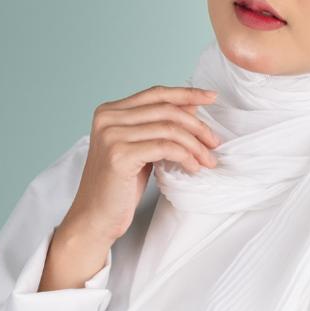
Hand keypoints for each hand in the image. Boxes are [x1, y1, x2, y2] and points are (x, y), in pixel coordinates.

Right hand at [62, 85, 221, 245]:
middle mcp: (108, 118)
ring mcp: (111, 136)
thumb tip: (191, 107)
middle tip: (215, 142)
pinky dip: (185, 156)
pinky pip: (165, 147)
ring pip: (168, 128)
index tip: (211, 97)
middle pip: (165, 110)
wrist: (95, 217)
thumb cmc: (118, 187)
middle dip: (197, 125)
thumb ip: (158, 128)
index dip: (186, 93)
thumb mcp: (141, 150)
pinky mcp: (119, 155)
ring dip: (195, 145)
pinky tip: (193, 167)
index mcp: (109, 112)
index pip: (155, 94)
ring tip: (208, 160)